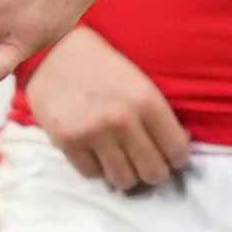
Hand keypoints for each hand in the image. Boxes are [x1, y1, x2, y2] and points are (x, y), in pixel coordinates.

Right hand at [24, 26, 188, 191]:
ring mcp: (93, 133)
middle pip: (153, 173)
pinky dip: (96, 167)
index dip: (177, 158)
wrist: (53, 51)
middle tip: (145, 163)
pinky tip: (94, 152)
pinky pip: (92, 174)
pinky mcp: (67, 142)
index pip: (177, 151)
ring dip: (124, 173)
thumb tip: (178, 147)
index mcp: (146, 101)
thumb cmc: (102, 66)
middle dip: (153, 172)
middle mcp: (122, 120)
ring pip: (124, 180)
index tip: (169, 156)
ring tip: (119, 159)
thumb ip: (159, 115)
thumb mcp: (139, 82)